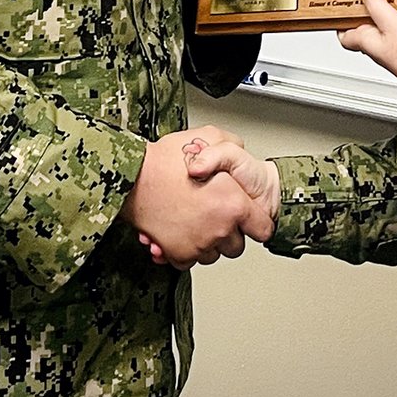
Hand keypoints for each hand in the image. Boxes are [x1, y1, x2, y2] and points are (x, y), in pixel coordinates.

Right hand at [120, 125, 273, 268]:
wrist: (133, 178)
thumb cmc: (166, 160)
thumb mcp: (210, 136)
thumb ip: (231, 145)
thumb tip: (240, 151)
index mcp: (234, 204)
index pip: (262, 229)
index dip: (255, 222)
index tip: (249, 220)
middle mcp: (220, 228)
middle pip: (236, 246)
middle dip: (228, 233)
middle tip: (214, 215)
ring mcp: (199, 244)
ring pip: (213, 255)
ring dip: (207, 242)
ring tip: (194, 220)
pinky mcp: (179, 254)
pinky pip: (190, 261)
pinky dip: (186, 250)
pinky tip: (180, 230)